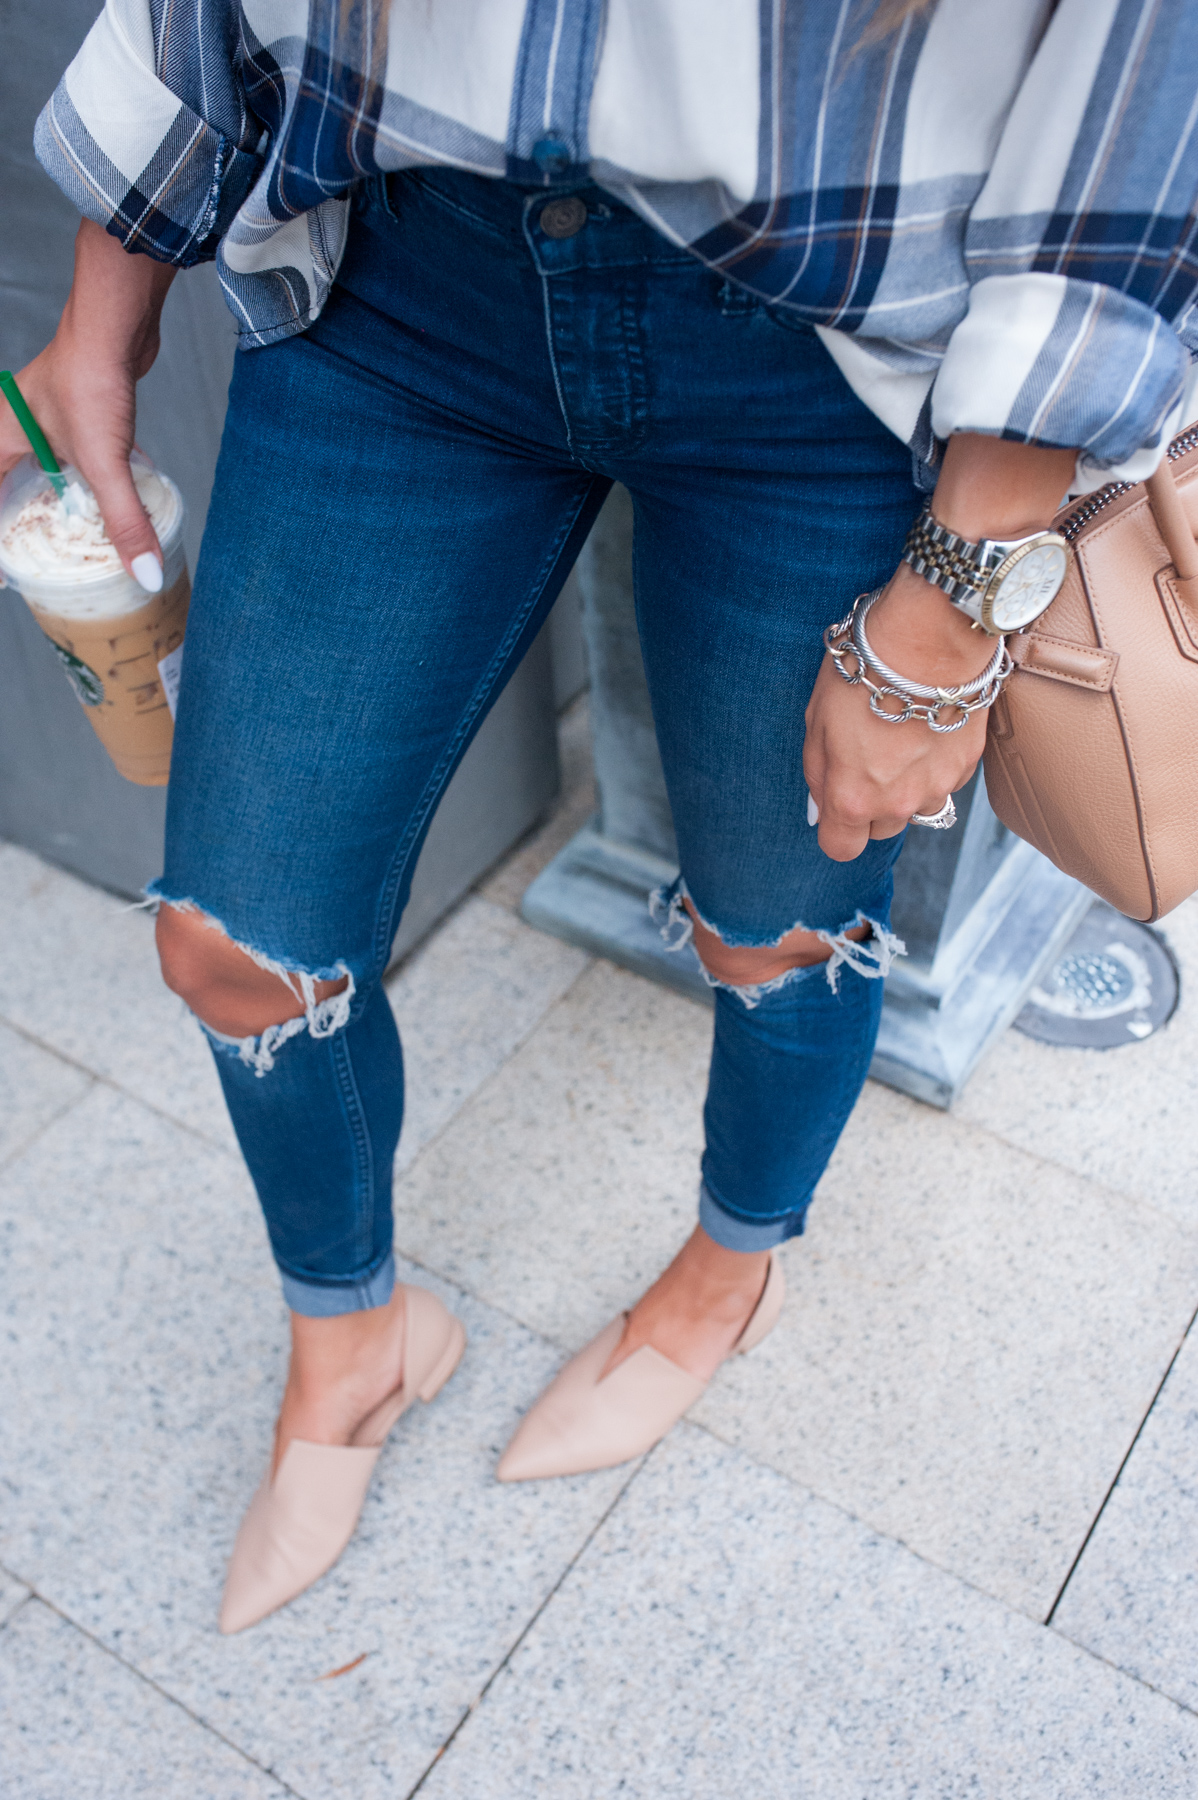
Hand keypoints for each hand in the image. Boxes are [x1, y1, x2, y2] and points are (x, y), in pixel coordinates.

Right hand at [1, 219, 176, 583]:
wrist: (115, 321)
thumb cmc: (89, 376)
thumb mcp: (103, 461)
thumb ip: (124, 520)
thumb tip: (144, 574)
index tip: (6, 577)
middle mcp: (12, 428)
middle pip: (8, 487)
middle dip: (24, 524)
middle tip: (41, 561)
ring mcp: (44, 419)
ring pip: (44, 472)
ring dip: (60, 502)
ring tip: (76, 538)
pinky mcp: (77, 414)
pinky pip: (76, 457)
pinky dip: (90, 480)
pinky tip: (113, 496)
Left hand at [803, 433, 1077, 860]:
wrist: (928, 638)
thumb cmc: (865, 672)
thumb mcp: (816, 722)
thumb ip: (818, 773)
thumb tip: (820, 806)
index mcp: (853, 798)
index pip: (841, 848)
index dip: (836, 829)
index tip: (836, 807)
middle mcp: (898, 803)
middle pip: (881, 829)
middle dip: (870, 805)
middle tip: (866, 759)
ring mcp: (937, 787)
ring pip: (917, 807)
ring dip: (906, 786)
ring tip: (900, 738)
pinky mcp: (966, 766)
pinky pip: (944, 780)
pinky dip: (934, 763)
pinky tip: (926, 726)